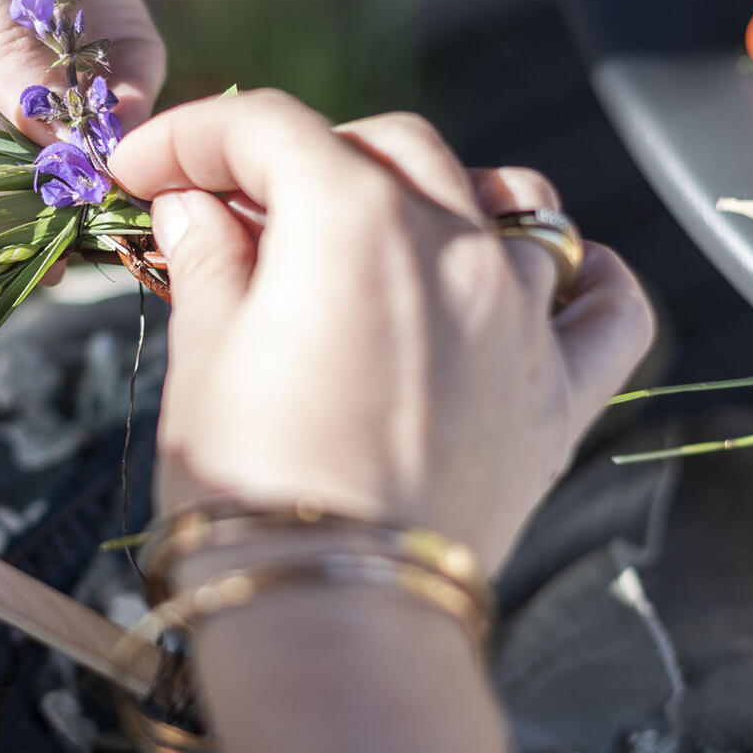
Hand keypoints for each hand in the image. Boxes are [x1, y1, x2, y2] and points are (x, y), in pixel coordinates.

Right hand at [108, 90, 653, 567]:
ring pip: (506, 198)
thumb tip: (193, 207)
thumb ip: (209, 261)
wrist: (336, 623)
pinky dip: (578, 278)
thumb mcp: (202, 360)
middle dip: (303, 159)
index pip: (265, 129)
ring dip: (435, 195)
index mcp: (351, 219)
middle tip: (236, 213)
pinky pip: (606, 305)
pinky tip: (536, 281)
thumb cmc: (251, 495)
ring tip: (376, 235)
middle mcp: (453, 243)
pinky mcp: (560, 394)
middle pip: (383, 145)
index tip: (146, 174)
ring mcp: (520, 315)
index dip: (192, 136)